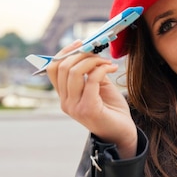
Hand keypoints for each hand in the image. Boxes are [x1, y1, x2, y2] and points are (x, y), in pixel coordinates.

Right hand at [46, 40, 137, 158]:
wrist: (122, 133)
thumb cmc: (111, 109)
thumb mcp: (99, 86)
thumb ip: (91, 72)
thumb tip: (89, 52)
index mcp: (64, 96)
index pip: (53, 68)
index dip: (65, 52)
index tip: (81, 43)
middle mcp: (65, 102)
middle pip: (62, 67)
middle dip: (81, 54)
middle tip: (99, 53)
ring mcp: (74, 107)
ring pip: (74, 72)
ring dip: (93, 60)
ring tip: (107, 62)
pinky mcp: (88, 109)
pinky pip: (91, 80)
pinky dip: (102, 69)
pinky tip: (112, 68)